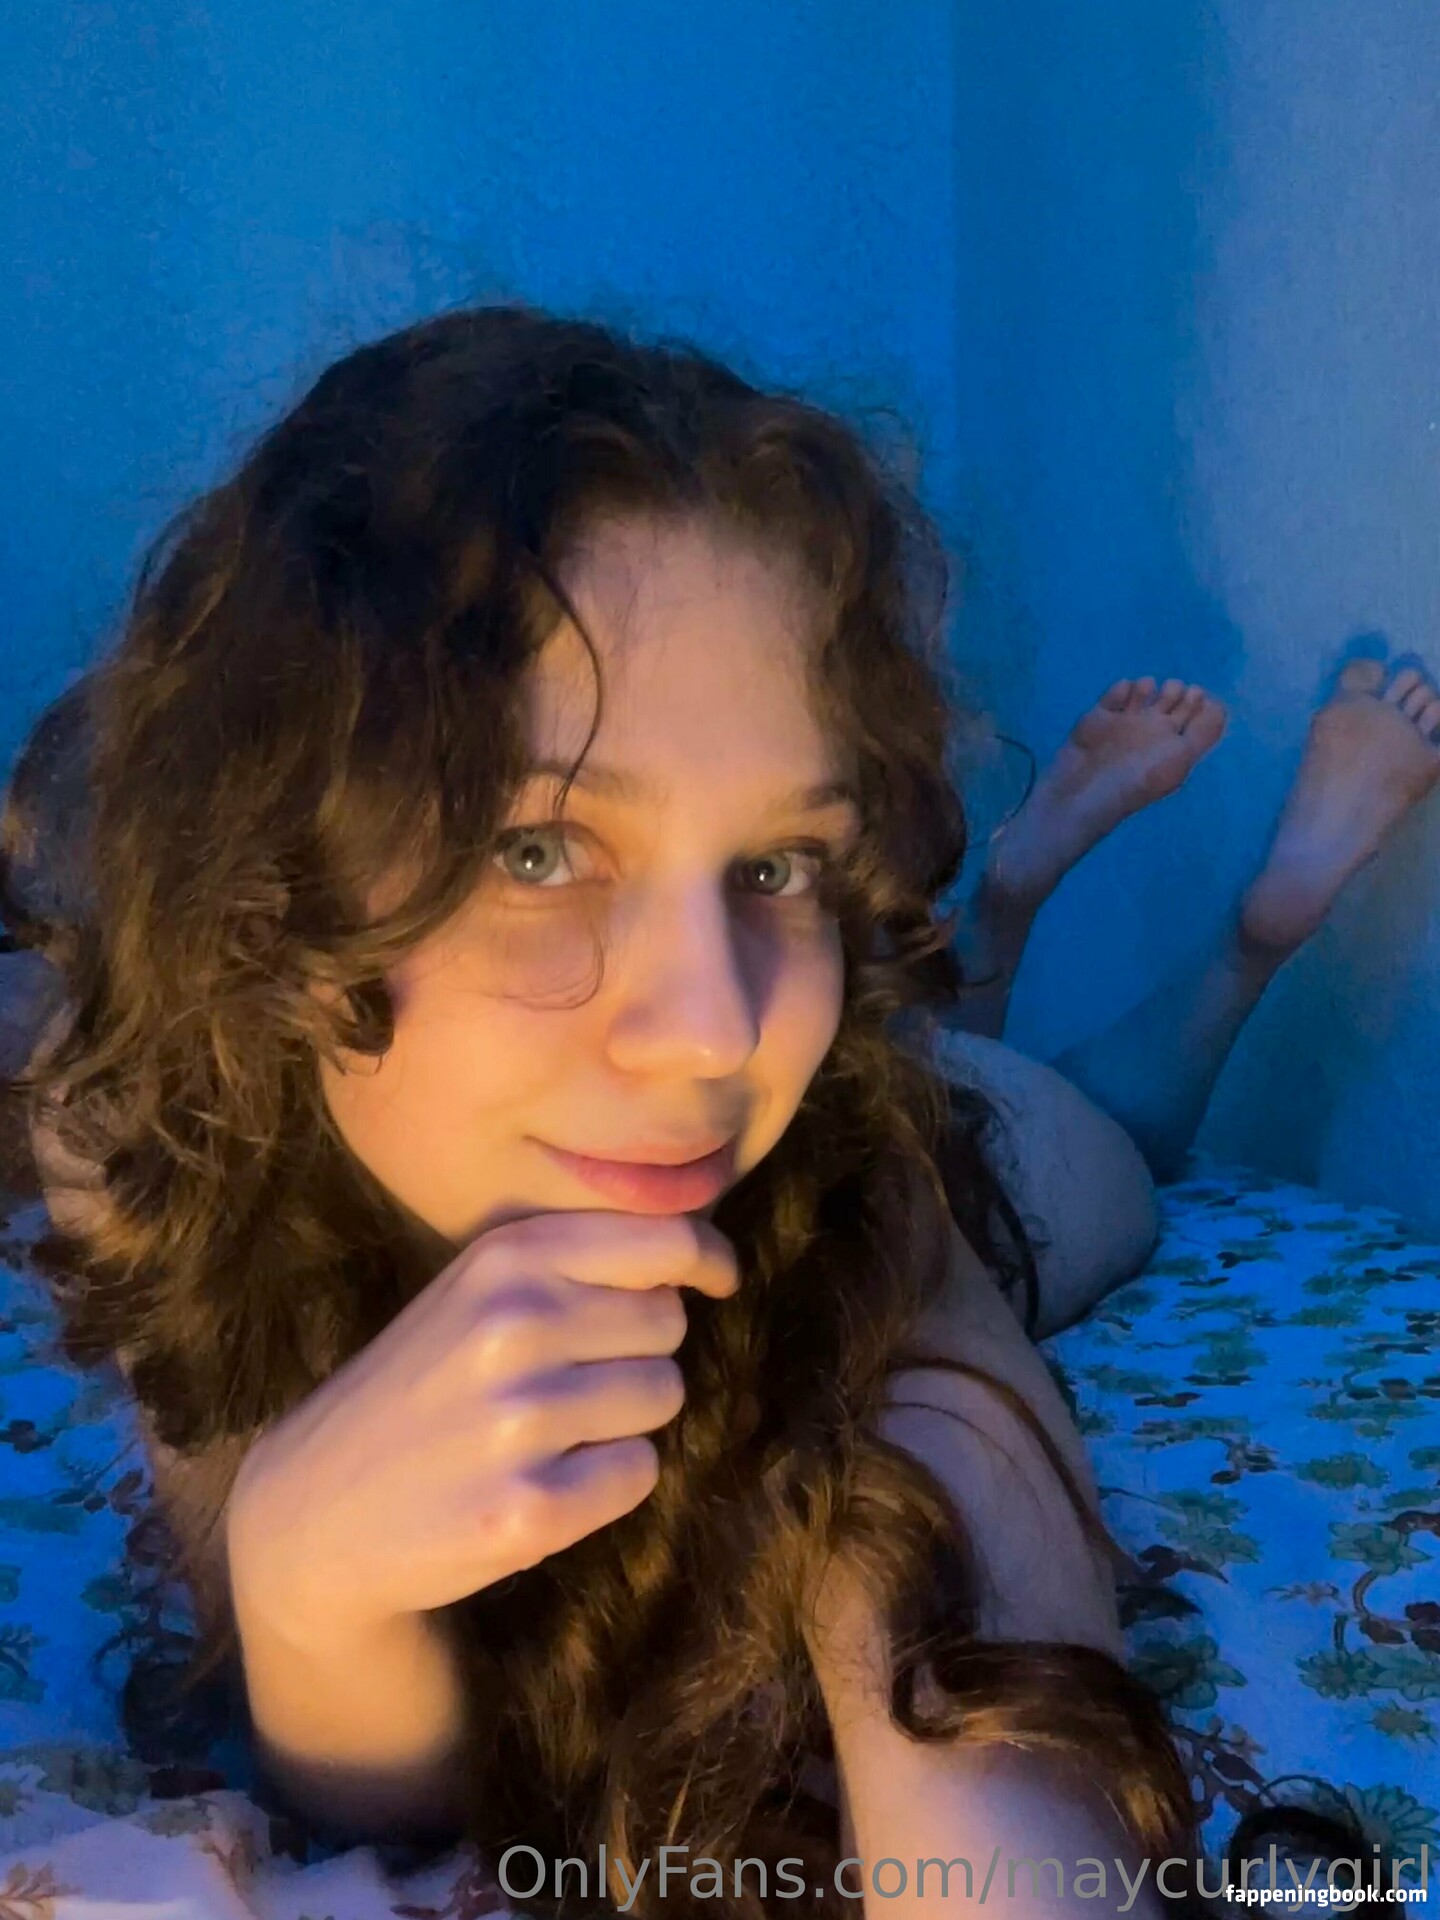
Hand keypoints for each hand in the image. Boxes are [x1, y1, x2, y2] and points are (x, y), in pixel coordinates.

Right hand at [224, 1209, 738, 1649]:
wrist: (315, 1513)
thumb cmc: (422, 1388)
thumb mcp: (475, 1291)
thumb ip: (572, 1262)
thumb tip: (697, 1253)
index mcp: (506, 1257)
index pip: (665, 1240)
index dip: (706, 1260)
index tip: (715, 1280)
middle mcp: (515, 1324)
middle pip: (668, 1324)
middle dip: (638, 1352)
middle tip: (569, 1381)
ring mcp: (521, 1419)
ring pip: (663, 1396)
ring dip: (625, 1420)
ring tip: (548, 1434)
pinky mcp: (530, 1508)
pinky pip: (638, 1473)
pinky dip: (607, 1484)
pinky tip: (543, 1483)